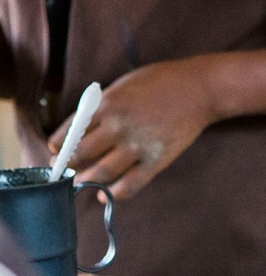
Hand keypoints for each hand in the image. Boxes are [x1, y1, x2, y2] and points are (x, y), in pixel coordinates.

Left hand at [48, 59, 216, 199]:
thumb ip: (103, 105)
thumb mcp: (124, 84)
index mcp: (106, 104)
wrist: (199, 88)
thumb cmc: (161, 81)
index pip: (70, 132)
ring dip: (88, 181)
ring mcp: (137, 145)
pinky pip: (130, 185)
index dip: (58, 147)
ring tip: (84, 183)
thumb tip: (82, 128)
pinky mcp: (156, 160)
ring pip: (101, 173)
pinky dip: (115, 193)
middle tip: (67, 171)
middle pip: (80, 155)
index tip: (56, 153)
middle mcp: (118, 126)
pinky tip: (109, 193)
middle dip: (69, 166)